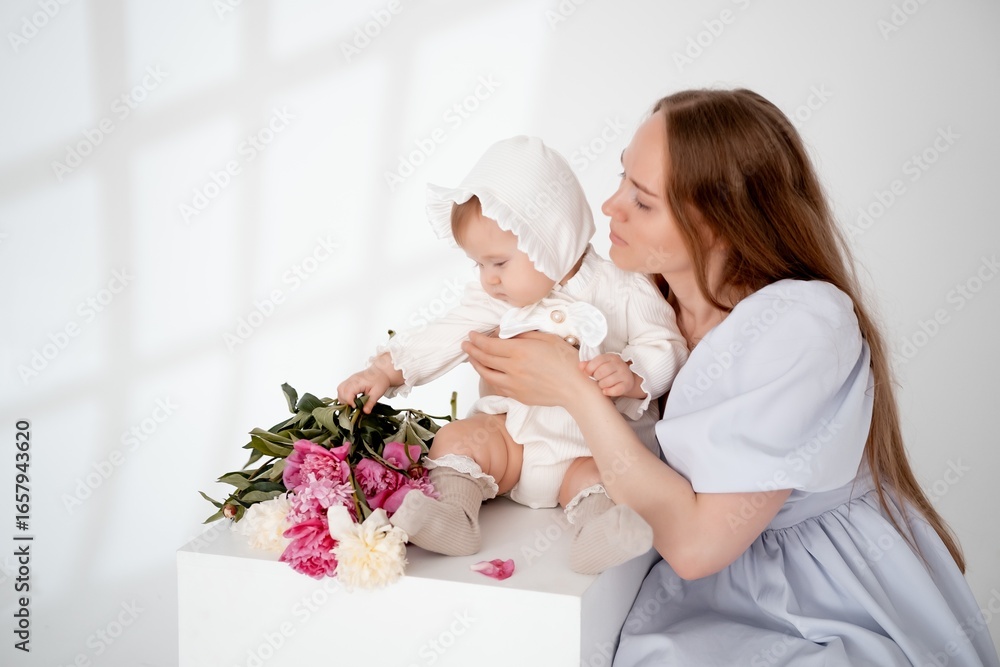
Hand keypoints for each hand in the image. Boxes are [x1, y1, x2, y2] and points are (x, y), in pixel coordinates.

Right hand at [336, 366, 392, 412]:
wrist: (382, 371)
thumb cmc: (380, 380)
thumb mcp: (377, 393)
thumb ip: (370, 403)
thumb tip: (365, 411)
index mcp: (358, 382)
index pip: (347, 393)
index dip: (349, 402)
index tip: (355, 406)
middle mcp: (352, 379)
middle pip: (341, 390)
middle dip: (345, 401)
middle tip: (354, 405)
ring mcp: (350, 379)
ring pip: (340, 389)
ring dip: (343, 398)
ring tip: (353, 402)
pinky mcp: (350, 380)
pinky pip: (342, 387)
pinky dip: (344, 394)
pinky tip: (352, 398)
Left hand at [461, 330, 595, 407]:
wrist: (575, 387)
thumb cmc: (565, 360)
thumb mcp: (546, 338)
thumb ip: (523, 335)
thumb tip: (506, 334)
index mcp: (519, 352)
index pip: (489, 345)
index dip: (477, 340)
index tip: (471, 335)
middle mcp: (513, 369)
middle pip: (485, 359)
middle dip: (472, 351)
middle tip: (465, 345)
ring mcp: (514, 385)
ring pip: (487, 375)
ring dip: (477, 366)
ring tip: (472, 359)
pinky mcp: (518, 396)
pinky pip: (498, 386)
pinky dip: (489, 378)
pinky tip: (487, 373)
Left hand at [580, 353, 638, 396]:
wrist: (627, 379)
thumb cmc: (610, 372)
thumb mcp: (601, 365)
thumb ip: (589, 364)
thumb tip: (580, 366)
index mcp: (611, 357)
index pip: (598, 361)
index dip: (589, 368)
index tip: (587, 373)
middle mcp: (619, 364)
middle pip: (601, 372)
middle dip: (596, 378)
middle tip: (597, 379)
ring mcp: (624, 374)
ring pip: (606, 382)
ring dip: (601, 386)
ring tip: (603, 384)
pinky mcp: (627, 384)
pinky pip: (615, 390)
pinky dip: (608, 392)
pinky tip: (606, 391)